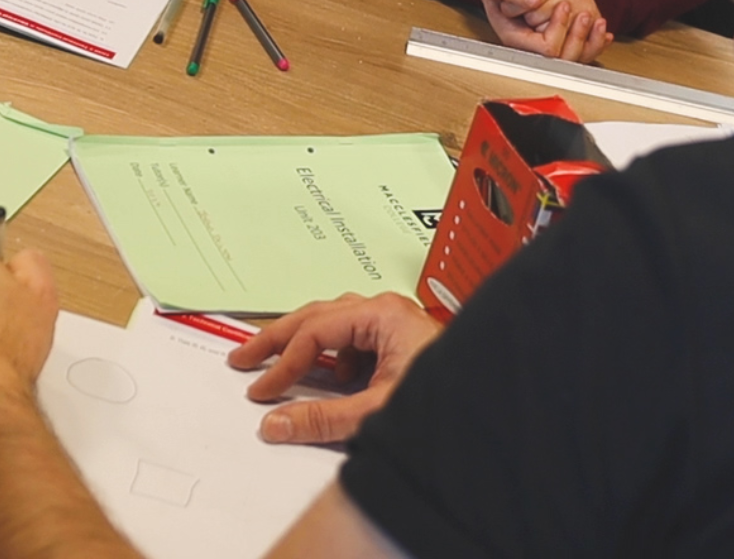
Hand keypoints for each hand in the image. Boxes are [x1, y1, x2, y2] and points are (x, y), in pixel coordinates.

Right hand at [226, 292, 440, 443]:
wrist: (490, 399)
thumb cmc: (446, 398)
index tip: (261, 390)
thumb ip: (321, 418)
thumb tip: (274, 422)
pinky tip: (331, 379)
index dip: (283, 363)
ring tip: (275, 366)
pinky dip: (333, 357)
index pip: (315, 333)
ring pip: (334, 326)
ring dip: (304, 346)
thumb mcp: (374, 413)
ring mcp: (394, 323)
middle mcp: (386, 311)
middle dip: (278, 340)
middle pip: (317, 317)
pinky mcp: (400, 341)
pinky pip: (354, 340)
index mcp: (381, 315)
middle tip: (243, 359)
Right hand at [478, 0, 611, 62]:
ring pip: (575, 56)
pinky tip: (604, 33)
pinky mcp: (560, 33)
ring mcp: (547, 38)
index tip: (561, 4)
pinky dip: (595, 41)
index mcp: (514, 36)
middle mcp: (532, 42)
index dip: (557, 27)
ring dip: (588, 38)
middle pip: (564, 56)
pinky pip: (582, 49)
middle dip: (577, 35)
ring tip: (593, 18)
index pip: (545, 47)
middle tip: (582, 13)